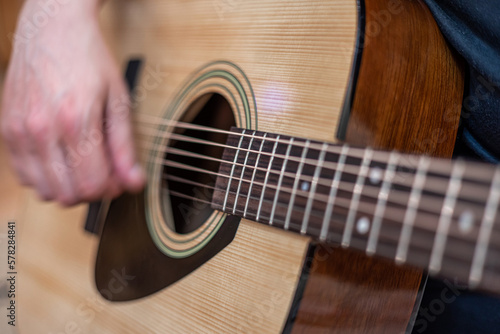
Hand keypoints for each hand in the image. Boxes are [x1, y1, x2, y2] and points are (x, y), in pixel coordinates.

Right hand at [1, 0, 143, 204]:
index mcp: (76, 121)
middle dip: (91, 191)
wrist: (52, 29)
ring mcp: (19, 130)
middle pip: (67, 194)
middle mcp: (42, 129)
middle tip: (103, 174)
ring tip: (82, 167)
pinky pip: (23, 175)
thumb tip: (134, 182)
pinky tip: (60, 161)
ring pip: (43, 190)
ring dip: (67, 188)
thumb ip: (125, 147)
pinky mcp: (7, 129)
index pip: (92, 185)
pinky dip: (45, 177)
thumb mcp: (118, 100)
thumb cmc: (88, 60)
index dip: (110, 189)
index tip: (119, 180)